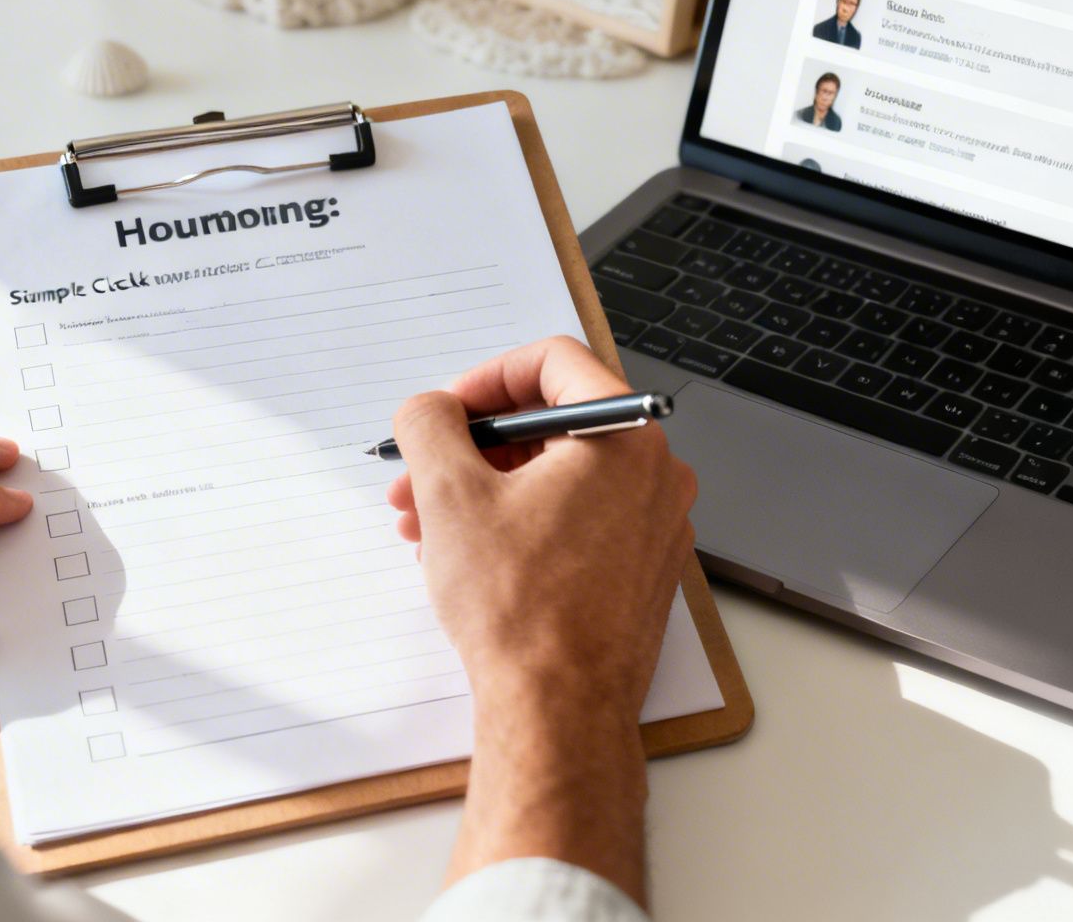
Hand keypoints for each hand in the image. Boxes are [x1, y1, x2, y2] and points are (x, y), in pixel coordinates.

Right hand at [386, 337, 696, 906]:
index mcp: (626, 437)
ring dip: (485, 491)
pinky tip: (465, 558)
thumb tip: (430, 409)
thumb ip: (431, 425)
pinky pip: (575, 522)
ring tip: (423, 526)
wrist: (560, 710)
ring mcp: (653, 527)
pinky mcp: (639, 572)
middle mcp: (655, 475)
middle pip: (553, 426)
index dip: (486, 378)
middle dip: (472, 449)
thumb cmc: (522, 612)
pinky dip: (519, 525)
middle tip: (418, 476)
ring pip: (558, 480)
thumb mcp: (451, 494)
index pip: (555, 362)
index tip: (447, 410)